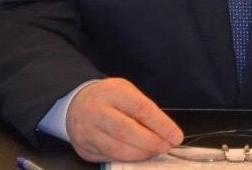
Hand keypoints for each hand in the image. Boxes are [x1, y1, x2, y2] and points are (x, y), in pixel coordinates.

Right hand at [65, 78, 182, 161]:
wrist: (75, 104)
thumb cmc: (109, 98)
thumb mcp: (127, 92)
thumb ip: (144, 110)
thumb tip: (166, 132)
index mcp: (112, 92)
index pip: (140, 109)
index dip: (161, 125)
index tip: (176, 136)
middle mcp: (97, 111)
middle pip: (126, 131)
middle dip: (151, 143)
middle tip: (166, 147)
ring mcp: (87, 131)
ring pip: (117, 149)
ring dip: (140, 154)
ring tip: (154, 152)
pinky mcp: (84, 148)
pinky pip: (108, 158)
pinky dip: (127, 159)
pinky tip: (137, 156)